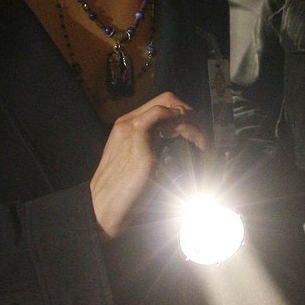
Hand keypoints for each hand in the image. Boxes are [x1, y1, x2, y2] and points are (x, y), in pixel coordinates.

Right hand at [89, 92, 205, 237]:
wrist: (103, 206)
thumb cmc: (122, 190)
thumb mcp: (138, 162)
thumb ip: (153, 148)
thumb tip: (176, 144)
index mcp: (127, 125)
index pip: (161, 104)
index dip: (182, 113)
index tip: (195, 130)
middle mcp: (128, 121)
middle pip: (167, 99)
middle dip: (189, 112)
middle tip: (201, 134)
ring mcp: (131, 128)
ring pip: (169, 106)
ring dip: (191, 121)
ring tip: (201, 141)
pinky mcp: (138, 139)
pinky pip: (164, 115)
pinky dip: (183, 124)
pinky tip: (191, 140)